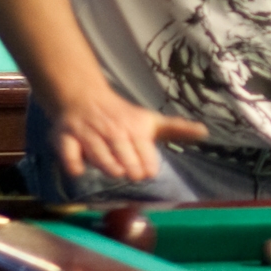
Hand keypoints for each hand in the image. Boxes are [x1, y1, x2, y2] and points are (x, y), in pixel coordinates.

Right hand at [51, 86, 206, 182]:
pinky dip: (73, 163)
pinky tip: (79, 171)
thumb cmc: (121, 116)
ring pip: (99, 154)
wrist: (83, 97)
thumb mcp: (150, 121)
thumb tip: (205, 132)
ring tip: (115, 171)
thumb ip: (176, 130)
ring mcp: (88, 135)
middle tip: (130, 172)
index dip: (147, 165)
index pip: (144, 152)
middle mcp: (112, 131)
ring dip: (107, 165)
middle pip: (123, 155)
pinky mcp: (65, 138)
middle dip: (129, 167)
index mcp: (134, 129)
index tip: (147, 171)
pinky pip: (68, 153)